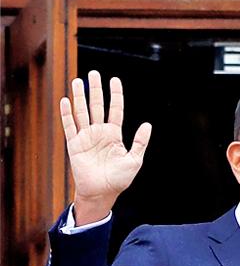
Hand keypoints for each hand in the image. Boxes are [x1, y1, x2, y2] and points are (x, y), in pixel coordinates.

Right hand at [61, 70, 150, 224]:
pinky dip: (67, 114)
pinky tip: (66, 101)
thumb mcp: (134, 160)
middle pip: (97, 106)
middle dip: (96, 90)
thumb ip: (140, 142)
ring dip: (79, 97)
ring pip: (82, 112)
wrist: (102, 192)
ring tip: (78, 81)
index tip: (114, 80)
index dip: (115, 95)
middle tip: (93, 73)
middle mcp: (100, 132)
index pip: (115, 110)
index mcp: (114, 134)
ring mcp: (86, 137)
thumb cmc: (119, 179)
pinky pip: (69, 126)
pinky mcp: (74, 144)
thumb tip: (147, 125)